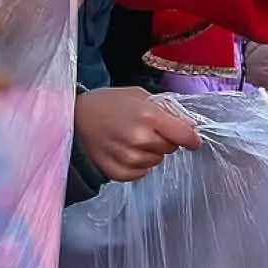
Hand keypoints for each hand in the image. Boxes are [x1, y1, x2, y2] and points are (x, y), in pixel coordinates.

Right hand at [75, 87, 200, 180]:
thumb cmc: (108, 102)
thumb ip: (166, 110)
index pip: (184, 135)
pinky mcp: (117, 172)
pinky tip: (125, 151)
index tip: (193, 140)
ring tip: (132, 139)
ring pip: (156, 161)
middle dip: (165, 140)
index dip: (192, 139)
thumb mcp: (139, 95)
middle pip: (170, 148)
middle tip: (149, 130)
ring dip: (150, 152)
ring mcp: (128, 157)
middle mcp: (140, 138)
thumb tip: (190, 128)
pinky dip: (138, 165)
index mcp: (148, 115)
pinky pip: (141, 173)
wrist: (75, 117)